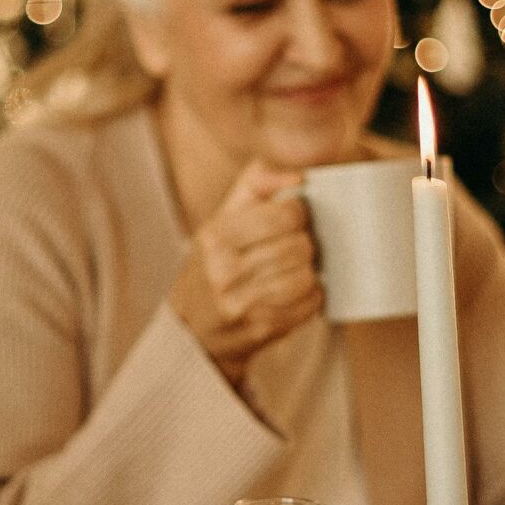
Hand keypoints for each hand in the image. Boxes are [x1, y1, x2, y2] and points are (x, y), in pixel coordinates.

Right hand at [168, 160, 322, 381]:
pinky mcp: (263, 328)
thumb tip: (299, 176)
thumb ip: (256, 183)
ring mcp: (243, 303)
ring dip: (308, 271)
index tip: (292, 218)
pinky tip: (297, 291)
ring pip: (306, 276)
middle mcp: (225, 271)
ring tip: (295, 268)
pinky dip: (311, 295)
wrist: (193, 328)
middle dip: (305, 243)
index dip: (298, 213)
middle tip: (296, 245)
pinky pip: (309, 304)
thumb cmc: (214, 264)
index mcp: (216, 237)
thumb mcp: (223, 218)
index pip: (286, 215)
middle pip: (299, 246)